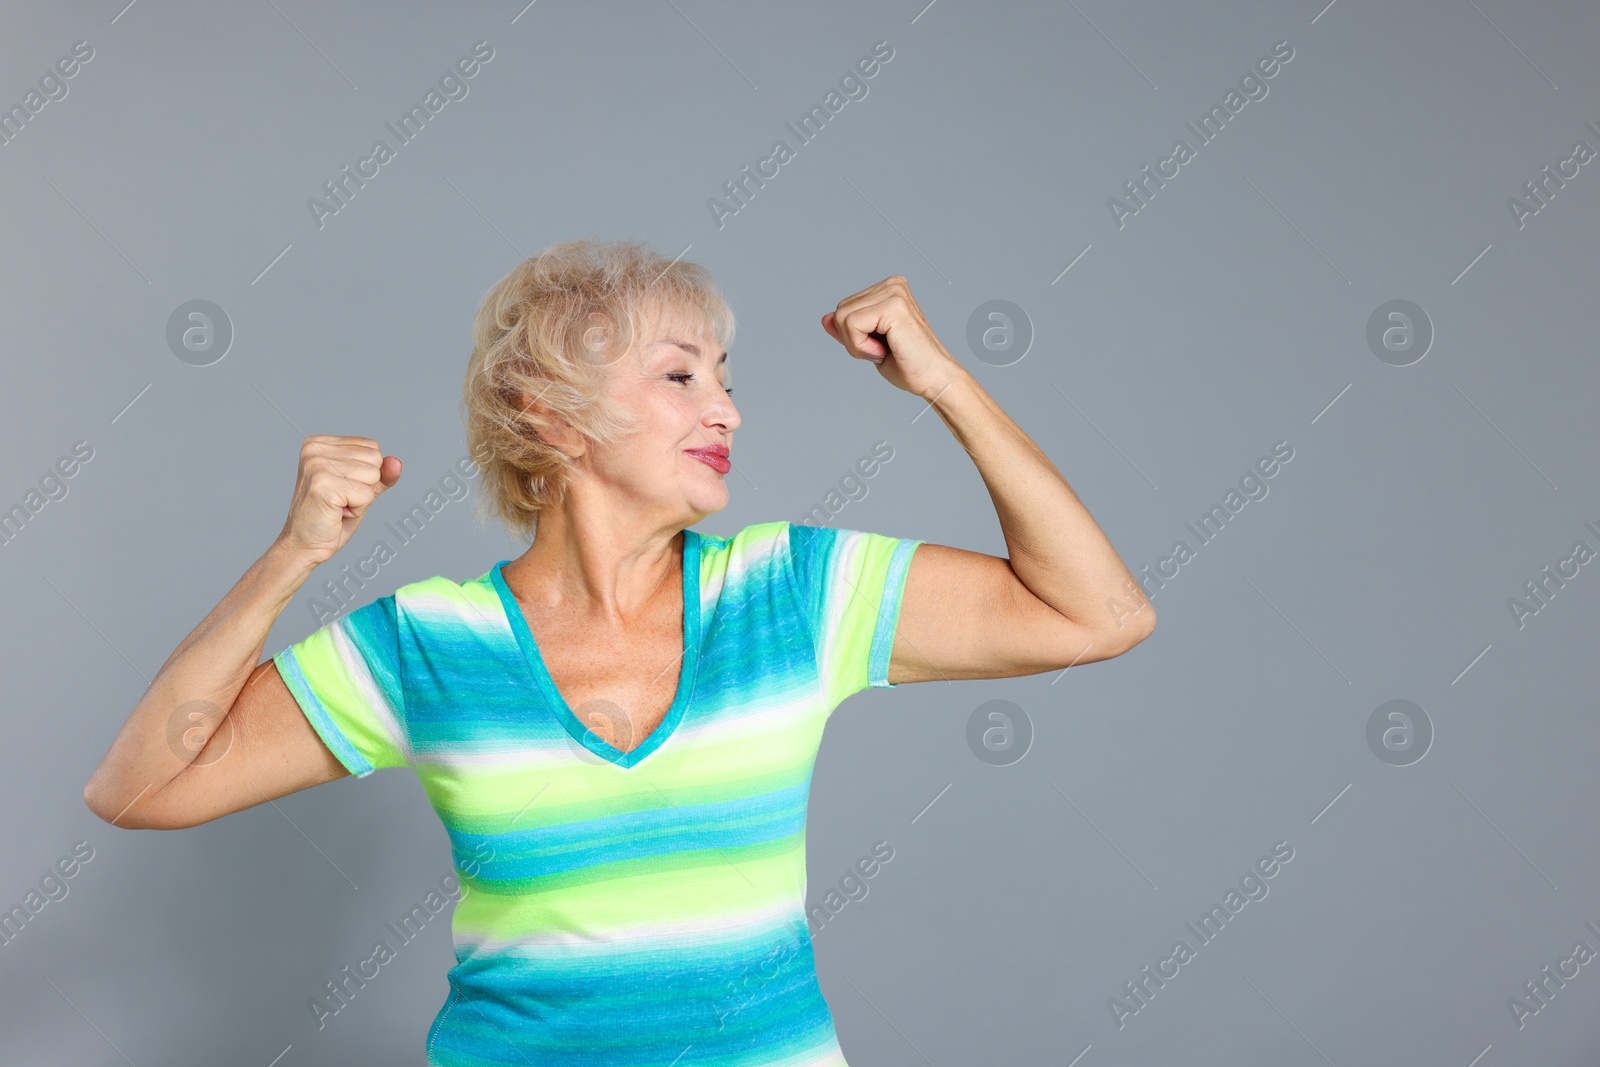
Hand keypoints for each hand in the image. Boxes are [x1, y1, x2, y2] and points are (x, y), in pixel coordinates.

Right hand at [275, 435, 401, 566]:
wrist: (304, 544)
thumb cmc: (330, 517)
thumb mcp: (362, 489)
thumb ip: (381, 474)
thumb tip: (396, 462)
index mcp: (320, 442)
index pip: (372, 447)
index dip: (366, 475)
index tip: (342, 489)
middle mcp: (315, 448)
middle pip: (375, 459)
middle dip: (366, 486)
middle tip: (340, 500)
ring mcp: (317, 465)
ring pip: (372, 476)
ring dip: (362, 499)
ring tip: (338, 506)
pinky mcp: (323, 484)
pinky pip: (366, 494)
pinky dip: (358, 509)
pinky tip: (336, 512)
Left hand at [821, 275, 964, 399]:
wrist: (934, 379)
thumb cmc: (907, 364)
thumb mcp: (868, 344)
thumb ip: (847, 329)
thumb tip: (825, 318)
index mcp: (888, 288)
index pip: (844, 308)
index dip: (853, 336)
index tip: (880, 346)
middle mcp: (892, 284)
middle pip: (840, 310)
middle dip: (852, 339)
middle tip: (881, 350)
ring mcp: (894, 292)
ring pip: (842, 317)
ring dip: (857, 344)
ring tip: (884, 350)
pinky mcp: (893, 306)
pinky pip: (851, 324)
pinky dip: (861, 346)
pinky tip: (884, 350)